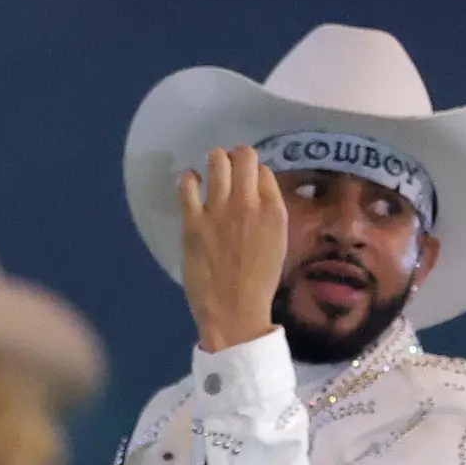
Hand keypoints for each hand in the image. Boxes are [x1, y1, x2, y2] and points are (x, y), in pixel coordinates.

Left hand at [177, 145, 285, 354]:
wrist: (234, 309)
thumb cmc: (258, 281)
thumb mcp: (277, 241)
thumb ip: (269, 212)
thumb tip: (256, 189)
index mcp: (273, 210)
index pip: (263, 170)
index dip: (252, 171)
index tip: (245, 180)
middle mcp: (248, 203)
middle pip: (243, 155)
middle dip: (235, 157)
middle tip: (228, 168)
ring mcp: (219, 210)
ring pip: (217, 160)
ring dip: (214, 162)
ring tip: (210, 173)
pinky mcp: (193, 221)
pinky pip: (188, 183)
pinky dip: (189, 178)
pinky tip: (191, 184)